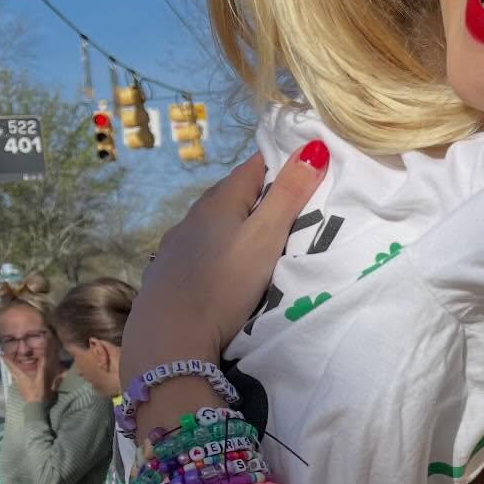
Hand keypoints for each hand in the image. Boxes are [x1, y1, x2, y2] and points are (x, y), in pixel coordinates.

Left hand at [5, 348, 53, 404]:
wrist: (35, 404)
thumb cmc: (37, 392)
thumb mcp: (41, 379)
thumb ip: (42, 368)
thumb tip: (44, 356)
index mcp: (20, 375)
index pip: (11, 365)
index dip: (6, 358)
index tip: (1, 353)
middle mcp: (17, 377)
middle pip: (10, 368)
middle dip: (8, 361)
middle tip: (7, 354)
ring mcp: (18, 381)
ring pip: (12, 371)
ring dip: (11, 365)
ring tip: (13, 359)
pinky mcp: (21, 384)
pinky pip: (16, 374)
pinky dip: (16, 369)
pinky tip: (21, 368)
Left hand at [120, 142, 329, 384]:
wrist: (169, 337)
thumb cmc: (224, 284)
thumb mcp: (265, 238)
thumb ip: (289, 195)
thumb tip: (314, 146)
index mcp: (220, 200)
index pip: (255, 165)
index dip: (283, 164)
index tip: (309, 172)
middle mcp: (195, 214)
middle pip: (235, 193)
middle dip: (264, 196)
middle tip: (295, 209)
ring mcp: (178, 242)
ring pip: (216, 222)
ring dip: (239, 225)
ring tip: (263, 242)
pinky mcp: (170, 270)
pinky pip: (202, 248)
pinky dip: (220, 249)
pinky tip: (226, 267)